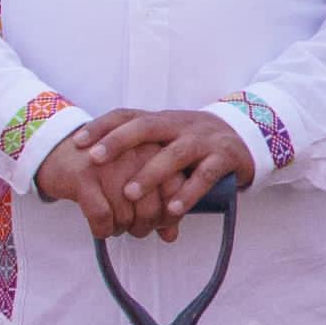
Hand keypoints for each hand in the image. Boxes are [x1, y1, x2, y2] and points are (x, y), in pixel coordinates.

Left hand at [57, 107, 248, 238]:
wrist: (248, 136)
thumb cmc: (196, 144)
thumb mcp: (169, 139)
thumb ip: (141, 151)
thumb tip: (96, 174)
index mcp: (163, 120)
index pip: (127, 116)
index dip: (101, 127)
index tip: (77, 143)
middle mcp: (181, 125)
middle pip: (147, 127)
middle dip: (118, 141)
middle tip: (95, 159)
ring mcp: (204, 140)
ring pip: (175, 154)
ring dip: (151, 174)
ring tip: (130, 194)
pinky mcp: (225, 157)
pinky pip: (205, 175)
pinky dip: (188, 192)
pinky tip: (172, 208)